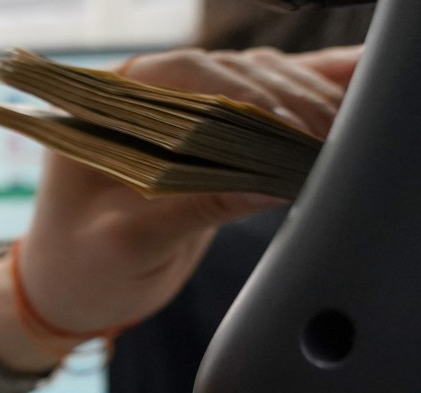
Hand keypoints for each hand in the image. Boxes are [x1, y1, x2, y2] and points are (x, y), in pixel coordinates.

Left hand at [17, 44, 361, 340]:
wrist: (73, 290)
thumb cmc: (80, 268)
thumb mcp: (128, 243)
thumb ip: (191, 207)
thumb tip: (269, 181)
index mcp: (103, 108)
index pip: (180, 77)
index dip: (239, 95)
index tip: (286, 125)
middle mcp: (142, 98)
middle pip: (227, 74)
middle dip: (284, 100)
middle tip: (329, 137)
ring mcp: (178, 113)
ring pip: (255, 84)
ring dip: (304, 101)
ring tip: (344, 134)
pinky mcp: (209, 138)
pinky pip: (263, 110)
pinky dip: (305, 105)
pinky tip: (347, 100)